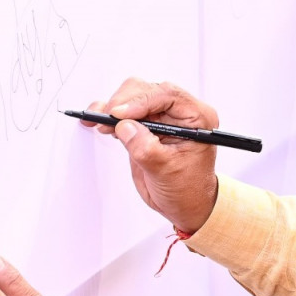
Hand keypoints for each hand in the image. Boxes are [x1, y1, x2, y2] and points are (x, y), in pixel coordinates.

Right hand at [85, 80, 220, 232]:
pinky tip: (98, 122)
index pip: (167, 95)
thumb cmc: (187, 189)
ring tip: (99, 121)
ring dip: (113, 107)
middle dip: (123, 102)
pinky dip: (109, 115)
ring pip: (133, 96)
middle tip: (106, 119)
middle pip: (147, 90)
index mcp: (197, 117)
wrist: (184, 204)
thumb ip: (146, 147)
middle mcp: (180, 112)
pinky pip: (125, 111)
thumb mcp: (167, 171)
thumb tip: (125, 126)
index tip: (119, 113)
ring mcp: (161, 117)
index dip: (140, 100)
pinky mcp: (145, 125)